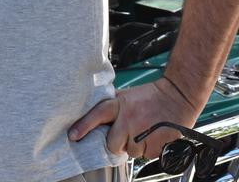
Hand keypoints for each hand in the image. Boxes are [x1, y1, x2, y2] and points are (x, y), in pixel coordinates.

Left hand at [68, 78, 200, 159]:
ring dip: (135, 146)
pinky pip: (146, 155)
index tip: (73, 136)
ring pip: (130, 151)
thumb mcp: (126, 96)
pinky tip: (153, 136)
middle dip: (117, 142)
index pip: (97, 116)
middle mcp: (129, 120)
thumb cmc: (151, 95)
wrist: (179, 95)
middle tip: (127, 133)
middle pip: (112, 143)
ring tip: (143, 131)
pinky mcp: (157, 144)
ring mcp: (143, 133)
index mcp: (119, 105)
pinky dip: (148, 149)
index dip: (83, 127)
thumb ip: (112, 106)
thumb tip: (95, 116)